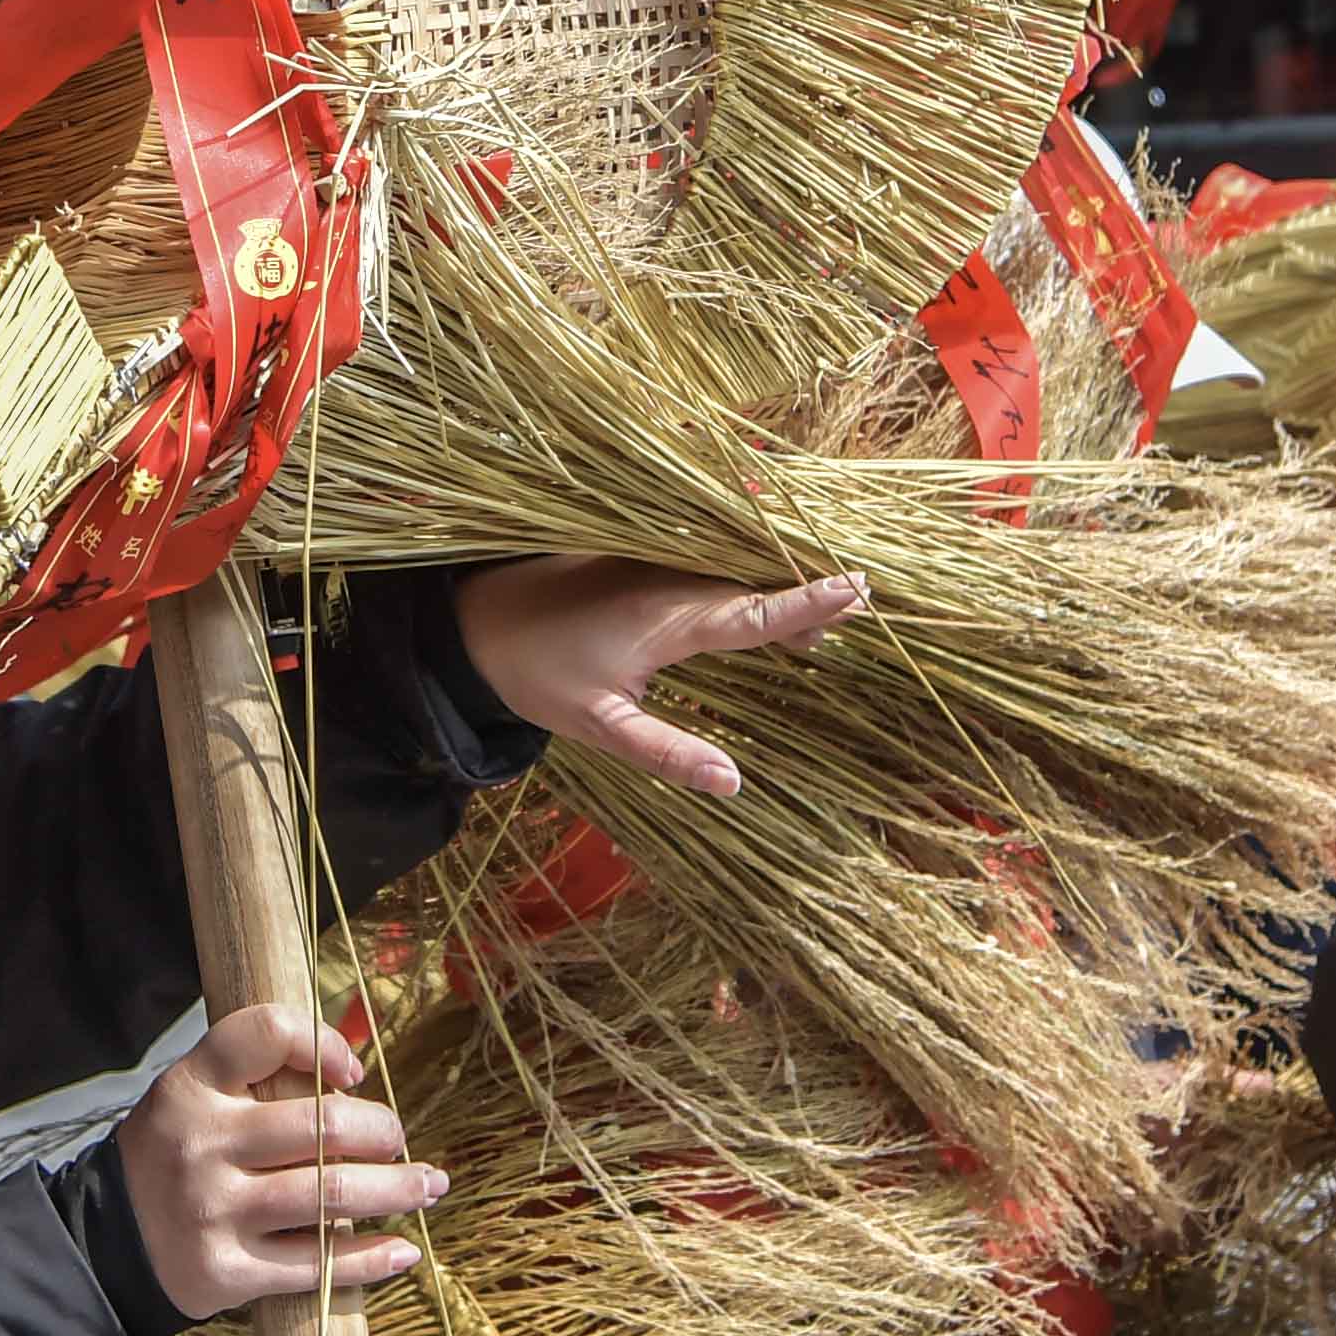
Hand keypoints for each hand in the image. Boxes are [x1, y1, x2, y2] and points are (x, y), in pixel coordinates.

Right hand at [121, 1004, 430, 1311]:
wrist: (107, 1244)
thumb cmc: (175, 1159)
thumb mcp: (192, 1100)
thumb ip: (255, 1080)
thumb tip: (354, 1076)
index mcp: (190, 1088)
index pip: (264, 1033)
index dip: (322, 1042)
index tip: (354, 1071)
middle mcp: (200, 1145)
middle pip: (322, 1126)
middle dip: (383, 1133)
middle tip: (402, 1142)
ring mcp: (212, 1211)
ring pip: (331, 1196)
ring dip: (396, 1191)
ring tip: (427, 1186)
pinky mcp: (225, 1271)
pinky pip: (316, 1264)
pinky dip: (371, 1258)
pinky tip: (402, 1251)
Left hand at [449, 557, 873, 799]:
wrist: (476, 620)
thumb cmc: (536, 676)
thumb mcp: (599, 727)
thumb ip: (667, 754)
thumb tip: (735, 783)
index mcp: (667, 619)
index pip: (754, 612)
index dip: (808, 605)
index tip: (859, 590)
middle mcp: (670, 578)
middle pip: (756, 581)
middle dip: (807, 594)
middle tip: (859, 609)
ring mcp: (657, 559)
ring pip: (734, 564)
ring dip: (776, 579)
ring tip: (825, 606)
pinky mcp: (644, 552)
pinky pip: (709, 554)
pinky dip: (744, 567)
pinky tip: (764, 579)